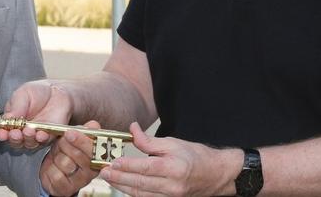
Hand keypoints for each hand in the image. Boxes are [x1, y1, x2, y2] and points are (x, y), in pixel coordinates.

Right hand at [0, 80, 72, 148]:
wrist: (56, 91)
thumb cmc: (37, 92)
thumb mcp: (22, 94)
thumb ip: (15, 106)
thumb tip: (6, 118)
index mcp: (12, 122)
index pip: (4, 131)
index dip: (2, 134)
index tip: (1, 133)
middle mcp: (22, 131)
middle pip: (16, 141)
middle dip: (14, 138)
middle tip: (15, 133)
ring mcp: (35, 135)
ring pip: (29, 143)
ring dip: (27, 139)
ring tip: (28, 131)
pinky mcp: (48, 136)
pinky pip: (44, 141)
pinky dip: (41, 139)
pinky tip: (40, 134)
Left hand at [41, 121, 100, 196]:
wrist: (53, 168)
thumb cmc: (66, 151)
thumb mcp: (75, 137)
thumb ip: (85, 130)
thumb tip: (93, 125)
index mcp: (98, 156)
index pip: (94, 149)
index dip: (82, 141)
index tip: (69, 133)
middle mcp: (92, 171)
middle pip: (80, 156)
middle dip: (66, 145)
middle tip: (61, 140)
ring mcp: (80, 182)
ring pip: (66, 165)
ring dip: (57, 156)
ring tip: (57, 154)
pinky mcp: (67, 190)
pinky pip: (57, 176)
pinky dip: (51, 169)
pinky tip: (53, 166)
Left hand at [99, 123, 241, 196]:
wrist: (216, 175)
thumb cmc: (196, 156)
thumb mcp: (173, 143)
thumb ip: (150, 140)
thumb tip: (132, 129)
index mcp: (174, 168)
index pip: (146, 168)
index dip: (128, 166)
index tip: (113, 163)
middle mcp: (172, 186)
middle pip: (140, 184)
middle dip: (119, 178)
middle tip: (103, 172)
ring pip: (141, 194)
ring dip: (123, 187)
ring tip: (109, 179)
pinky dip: (134, 193)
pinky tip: (124, 186)